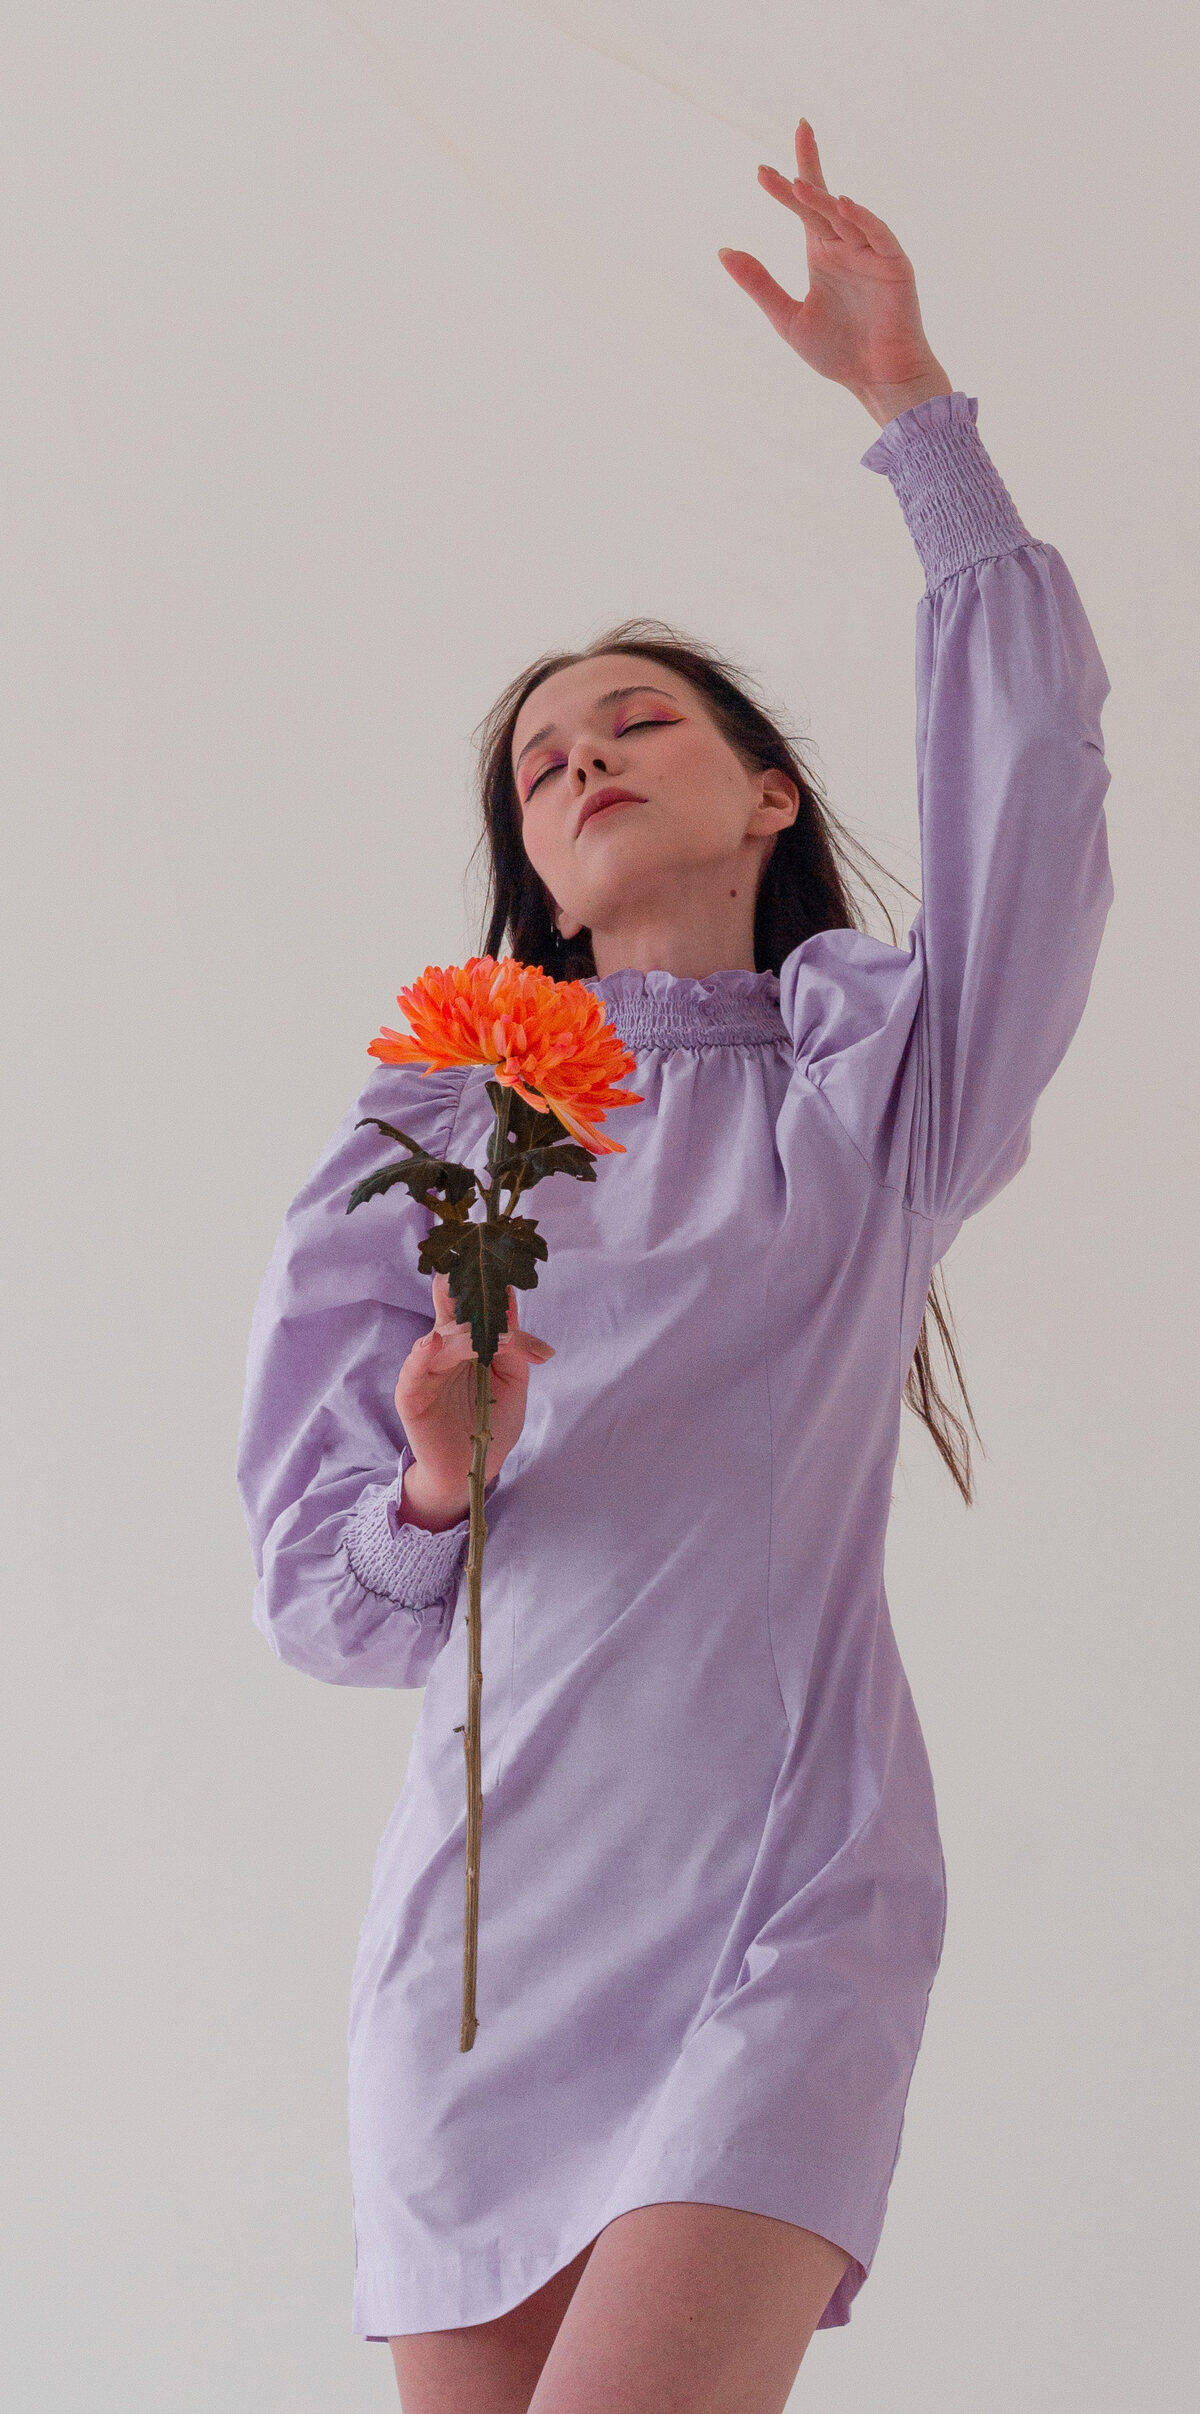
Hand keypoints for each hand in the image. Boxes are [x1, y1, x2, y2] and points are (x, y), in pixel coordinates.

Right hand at [394, 1270, 553, 1517]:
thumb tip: (511, 1297)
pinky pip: (417, 1367)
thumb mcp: (512, 1381)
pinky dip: (426, 1354)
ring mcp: (425, 1367)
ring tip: (496, 1334)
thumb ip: (512, 1346)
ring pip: (444, 1335)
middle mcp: (444, 1346)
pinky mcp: (411, 1391)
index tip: (516, 1273)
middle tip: (487, 1268)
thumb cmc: (490, 1424)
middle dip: (469, 1285)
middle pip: (451, 1305)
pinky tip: (435, 1342)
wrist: (471, 1470)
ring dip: (471, 1333)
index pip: (476, 1302)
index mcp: (468, 1340)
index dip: (492, 1285)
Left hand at [718, 119, 951, 423]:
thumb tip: (724, 251)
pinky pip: (878, 235)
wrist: (878, 381)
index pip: (805, 207)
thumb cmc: (838, 354)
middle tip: (779, 157)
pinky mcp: (895, 266)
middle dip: (802, 178)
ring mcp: (872, 253)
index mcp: (822, 253)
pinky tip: (842, 205)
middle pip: (821, 204)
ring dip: (822, 200)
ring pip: (844, 217)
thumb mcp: (787, 319)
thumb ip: (759, 284)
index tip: (761, 168)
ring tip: (797, 186)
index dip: (789, 182)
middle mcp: (846, 246)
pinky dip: (863, 218)